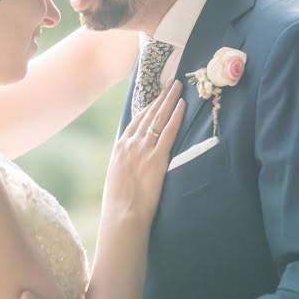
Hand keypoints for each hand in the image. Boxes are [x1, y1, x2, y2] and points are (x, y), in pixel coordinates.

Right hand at [102, 80, 184, 223]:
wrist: (123, 214)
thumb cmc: (119, 203)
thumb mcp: (117, 176)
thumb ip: (125, 164)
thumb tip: (132, 164)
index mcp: (119, 147)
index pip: (136, 121)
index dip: (148, 107)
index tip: (156, 96)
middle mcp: (130, 144)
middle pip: (149, 114)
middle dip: (161, 97)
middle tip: (171, 83)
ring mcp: (144, 149)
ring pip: (159, 118)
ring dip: (170, 100)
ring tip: (178, 87)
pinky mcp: (157, 158)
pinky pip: (169, 131)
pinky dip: (176, 116)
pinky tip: (182, 104)